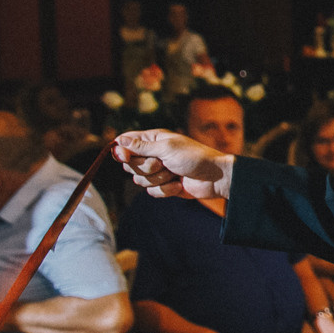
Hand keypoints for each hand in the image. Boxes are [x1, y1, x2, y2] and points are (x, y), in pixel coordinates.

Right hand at [113, 130, 233, 199]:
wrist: (215, 178)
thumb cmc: (194, 157)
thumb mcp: (166, 148)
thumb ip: (141, 147)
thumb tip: (118, 143)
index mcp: (153, 140)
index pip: (125, 143)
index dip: (121, 151)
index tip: (124, 157)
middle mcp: (153, 154)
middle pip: (129, 165)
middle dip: (145, 168)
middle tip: (162, 164)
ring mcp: (158, 171)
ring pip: (139, 180)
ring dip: (158, 179)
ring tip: (175, 174)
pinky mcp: (165, 186)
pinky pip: (152, 192)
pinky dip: (166, 190)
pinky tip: (179, 184)